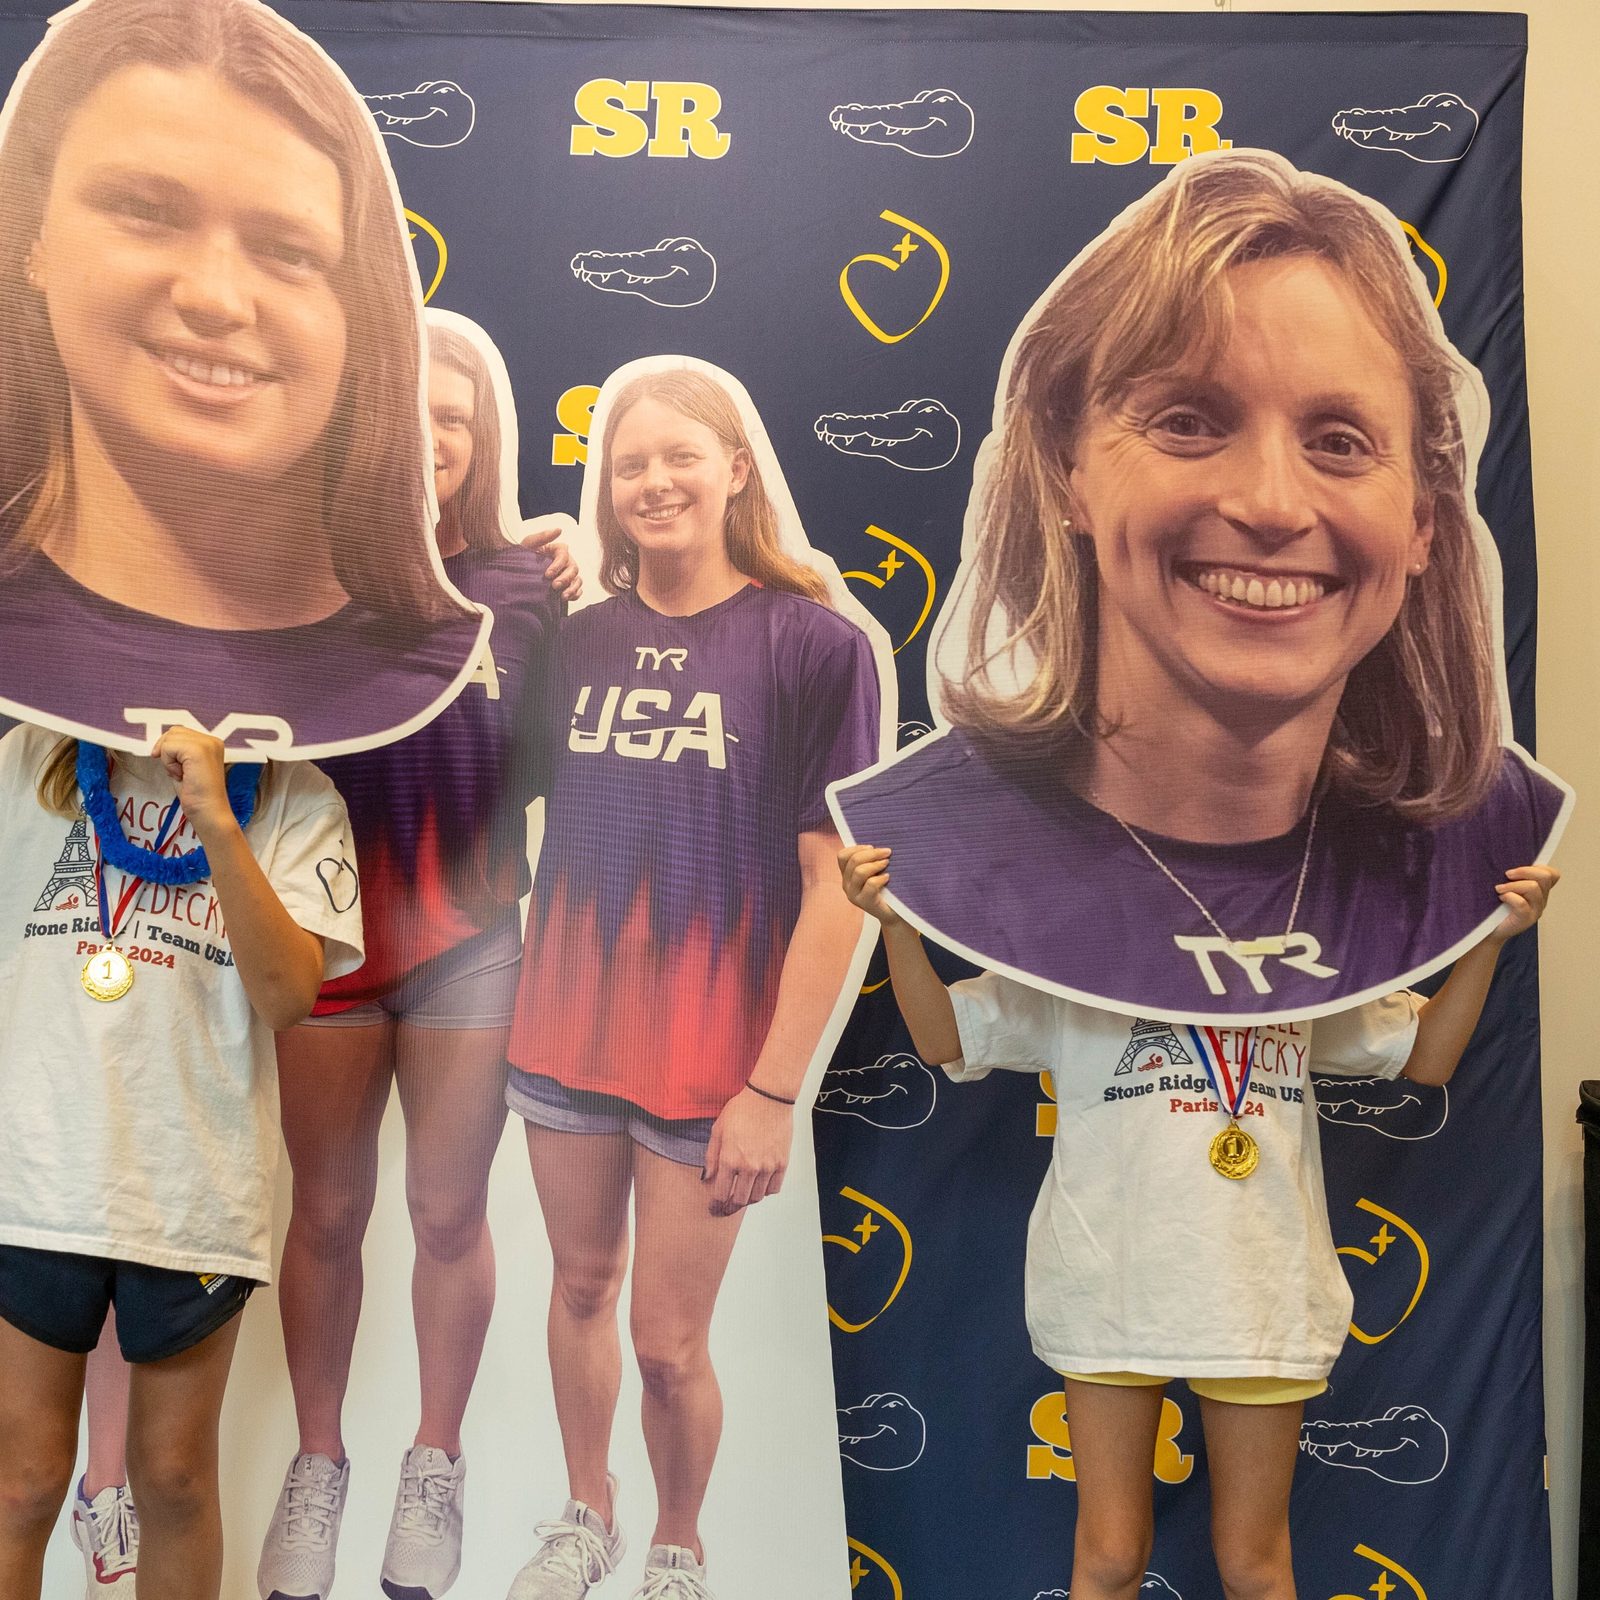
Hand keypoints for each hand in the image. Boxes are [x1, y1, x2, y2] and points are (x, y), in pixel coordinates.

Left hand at [151, 726, 236, 843]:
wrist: (208, 811)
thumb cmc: (196, 795)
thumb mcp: (185, 766)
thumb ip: (179, 751)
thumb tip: (161, 743)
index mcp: (212, 743)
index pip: (180, 732)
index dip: (169, 749)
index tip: (179, 769)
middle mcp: (212, 740)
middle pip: (173, 732)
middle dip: (168, 752)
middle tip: (180, 772)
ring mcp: (207, 744)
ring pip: (170, 739)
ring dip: (168, 759)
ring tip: (183, 774)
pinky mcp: (198, 750)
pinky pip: (168, 747)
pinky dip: (169, 763)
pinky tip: (182, 775)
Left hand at [521, 521, 582, 601]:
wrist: (517, 576)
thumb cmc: (522, 557)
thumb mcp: (528, 544)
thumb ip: (542, 536)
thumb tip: (559, 529)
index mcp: (557, 550)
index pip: (564, 555)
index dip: (558, 565)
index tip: (547, 574)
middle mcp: (565, 561)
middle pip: (573, 568)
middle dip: (565, 578)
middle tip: (554, 586)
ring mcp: (568, 574)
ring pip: (578, 579)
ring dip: (572, 588)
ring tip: (562, 596)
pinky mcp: (569, 586)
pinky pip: (578, 590)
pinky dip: (575, 594)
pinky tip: (566, 598)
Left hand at [702, 1086, 793, 1216]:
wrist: (768, 1098)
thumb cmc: (742, 1109)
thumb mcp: (718, 1130)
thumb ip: (711, 1157)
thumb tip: (707, 1178)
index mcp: (730, 1159)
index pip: (721, 1194)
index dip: (716, 1204)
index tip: (714, 1208)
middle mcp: (749, 1167)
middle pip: (739, 1200)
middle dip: (731, 1206)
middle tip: (727, 1207)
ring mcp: (767, 1166)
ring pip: (757, 1197)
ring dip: (748, 1198)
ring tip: (743, 1193)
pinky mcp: (782, 1163)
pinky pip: (774, 1188)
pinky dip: (766, 1191)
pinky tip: (760, 1184)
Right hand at [838, 844, 900, 926]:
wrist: (895, 913)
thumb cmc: (887, 889)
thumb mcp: (875, 872)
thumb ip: (871, 860)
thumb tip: (878, 844)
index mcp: (847, 875)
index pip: (842, 856)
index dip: (856, 848)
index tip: (872, 847)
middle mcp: (847, 885)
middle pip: (853, 861)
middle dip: (872, 853)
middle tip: (887, 852)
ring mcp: (853, 895)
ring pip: (859, 872)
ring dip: (876, 864)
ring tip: (887, 863)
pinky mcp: (864, 903)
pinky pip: (870, 884)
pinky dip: (880, 878)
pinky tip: (887, 877)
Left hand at [1488, 863, 1559, 943]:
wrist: (1488, 931)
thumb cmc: (1494, 907)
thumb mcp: (1506, 887)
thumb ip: (1513, 877)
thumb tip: (1503, 857)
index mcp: (1540, 891)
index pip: (1552, 874)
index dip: (1538, 867)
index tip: (1518, 870)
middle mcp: (1541, 900)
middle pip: (1545, 877)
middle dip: (1525, 871)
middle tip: (1507, 874)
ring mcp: (1535, 911)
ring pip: (1534, 888)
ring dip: (1513, 885)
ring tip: (1499, 889)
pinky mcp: (1526, 920)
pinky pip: (1522, 903)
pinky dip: (1510, 896)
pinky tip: (1501, 898)